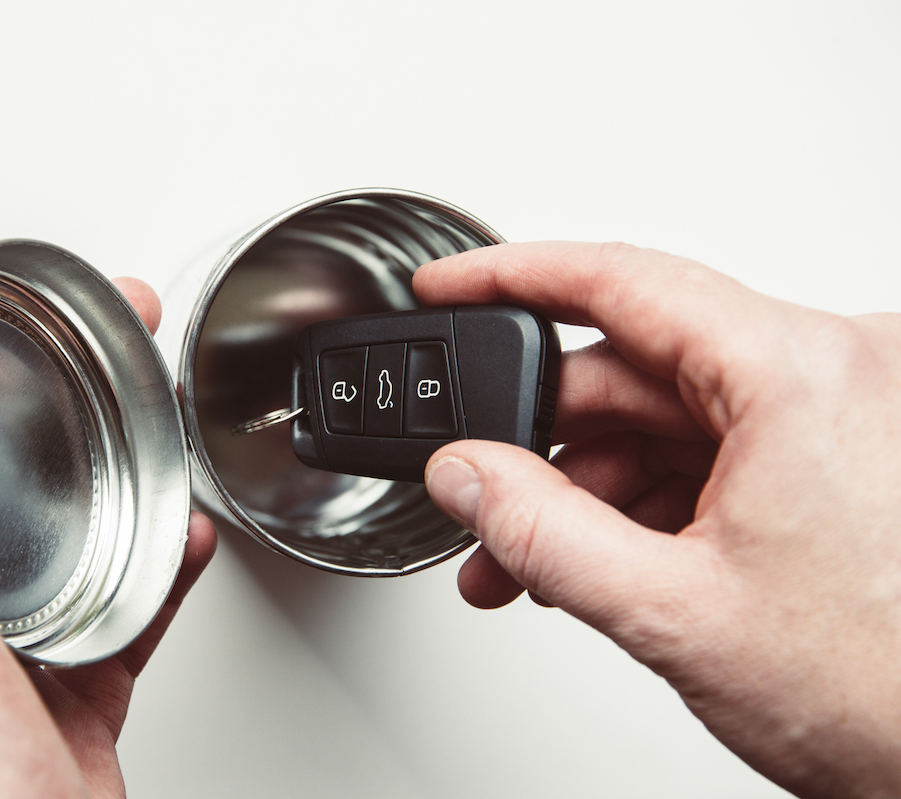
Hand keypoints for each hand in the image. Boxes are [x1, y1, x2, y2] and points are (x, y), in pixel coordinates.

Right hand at [415, 243, 900, 798]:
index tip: (448, 285)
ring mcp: (837, 411)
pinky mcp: (834, 451)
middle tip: (482, 494)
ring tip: (534, 561)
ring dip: (591, 485)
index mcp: (801, 375)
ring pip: (665, 414)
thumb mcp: (675, 612)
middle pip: (634, 366)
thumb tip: (465, 475)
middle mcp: (832, 371)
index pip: (623, 282)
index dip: (513, 276)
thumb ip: (542, 533)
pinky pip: (708, 446)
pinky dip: (646, 497)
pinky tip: (602, 558)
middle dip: (545, 441)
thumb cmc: (882, 692)